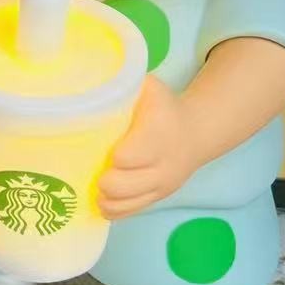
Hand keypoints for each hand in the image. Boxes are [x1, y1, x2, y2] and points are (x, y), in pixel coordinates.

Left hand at [98, 76, 198, 218]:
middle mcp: (163, 164)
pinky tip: (100, 201)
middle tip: (91, 170)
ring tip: (91, 186)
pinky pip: (133, 212)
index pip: (128, 156)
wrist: (197, 132)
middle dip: (104, 182)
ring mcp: (161, 185)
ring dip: (105, 199)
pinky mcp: (158, 197)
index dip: (111, 157)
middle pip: (124, 186)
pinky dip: (114, 211)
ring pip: (127, 204)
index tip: (99, 149)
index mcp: (158, 134)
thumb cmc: (163, 106)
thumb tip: (87, 71)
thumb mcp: (149, 87)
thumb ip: (125, 81)